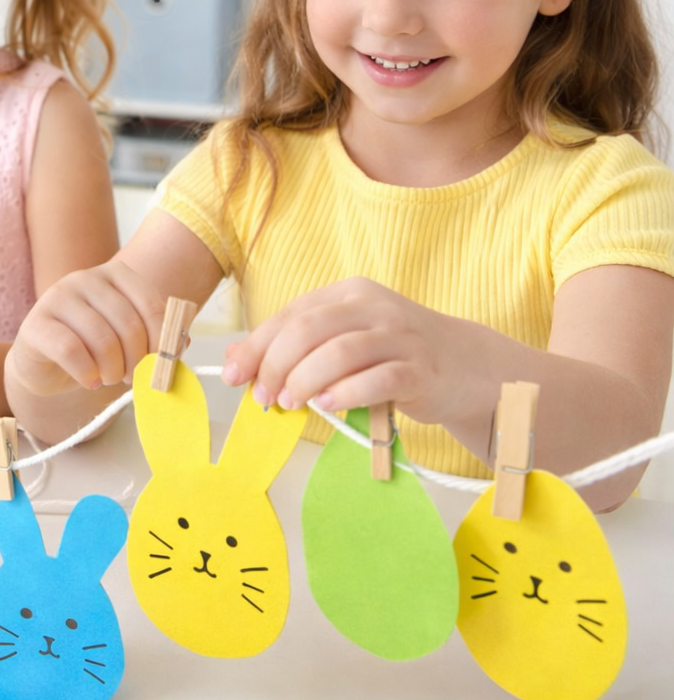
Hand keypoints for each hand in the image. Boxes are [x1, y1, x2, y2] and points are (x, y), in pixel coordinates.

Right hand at [5, 259, 168, 395]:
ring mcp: (57, 297)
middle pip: (128, 324)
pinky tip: (89, 380)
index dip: (162, 341)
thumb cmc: (93, 349)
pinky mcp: (35, 324)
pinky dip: (87, 373)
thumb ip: (158, 337)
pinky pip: (71, 351)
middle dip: (137, 360)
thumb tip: (182, 342)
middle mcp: (85, 278)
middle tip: (132, 377)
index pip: (151, 305)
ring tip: (109, 378)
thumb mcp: (129, 339)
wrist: (46, 363)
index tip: (159, 364)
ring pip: (101, 339)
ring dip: (113, 370)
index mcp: (115, 274)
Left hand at [223, 276, 479, 423]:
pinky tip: (328, 406)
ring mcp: (401, 336)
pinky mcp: (422, 369)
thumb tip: (233, 360)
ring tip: (290, 403)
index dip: (257, 346)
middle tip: (264, 396)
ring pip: (341, 351)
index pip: (291, 315)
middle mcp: (374, 307)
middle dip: (276, 364)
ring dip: (306, 379)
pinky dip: (347, 393)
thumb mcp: (342, 340)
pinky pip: (379, 378)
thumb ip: (293, 346)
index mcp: (348, 293)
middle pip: (310, 329)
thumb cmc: (391, 354)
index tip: (233, 376)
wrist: (467, 366)